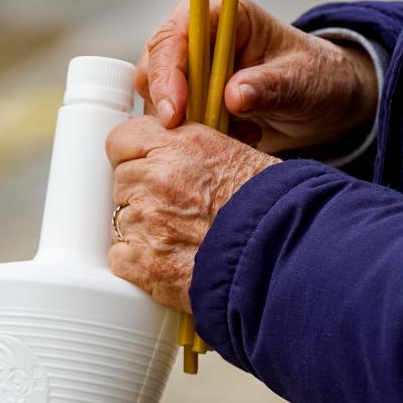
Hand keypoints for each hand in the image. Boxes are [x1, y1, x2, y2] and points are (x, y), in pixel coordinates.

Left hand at [106, 115, 278, 311]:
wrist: (282, 254)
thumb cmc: (271, 207)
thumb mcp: (235, 153)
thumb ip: (190, 148)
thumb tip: (170, 150)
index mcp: (178, 145)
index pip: (122, 139)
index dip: (136, 155)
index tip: (146, 165)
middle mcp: (156, 178)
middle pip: (122, 181)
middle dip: (144, 193)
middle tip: (179, 208)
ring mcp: (146, 222)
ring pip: (122, 220)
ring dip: (145, 228)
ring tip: (184, 238)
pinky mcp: (144, 263)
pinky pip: (120, 257)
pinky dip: (140, 262)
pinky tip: (171, 261)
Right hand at [135, 0, 377, 152]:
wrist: (326, 102)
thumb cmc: (318, 77)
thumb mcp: (302, 81)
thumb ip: (269, 86)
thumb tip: (233, 96)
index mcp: (222, 15)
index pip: (176, 36)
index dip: (169, 73)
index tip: (176, 113)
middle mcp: (198, 38)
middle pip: (154, 68)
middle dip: (168, 107)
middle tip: (198, 137)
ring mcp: (192, 72)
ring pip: (157, 100)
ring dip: (186, 126)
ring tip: (238, 135)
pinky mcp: (193, 102)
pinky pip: (174, 124)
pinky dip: (197, 138)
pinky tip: (240, 138)